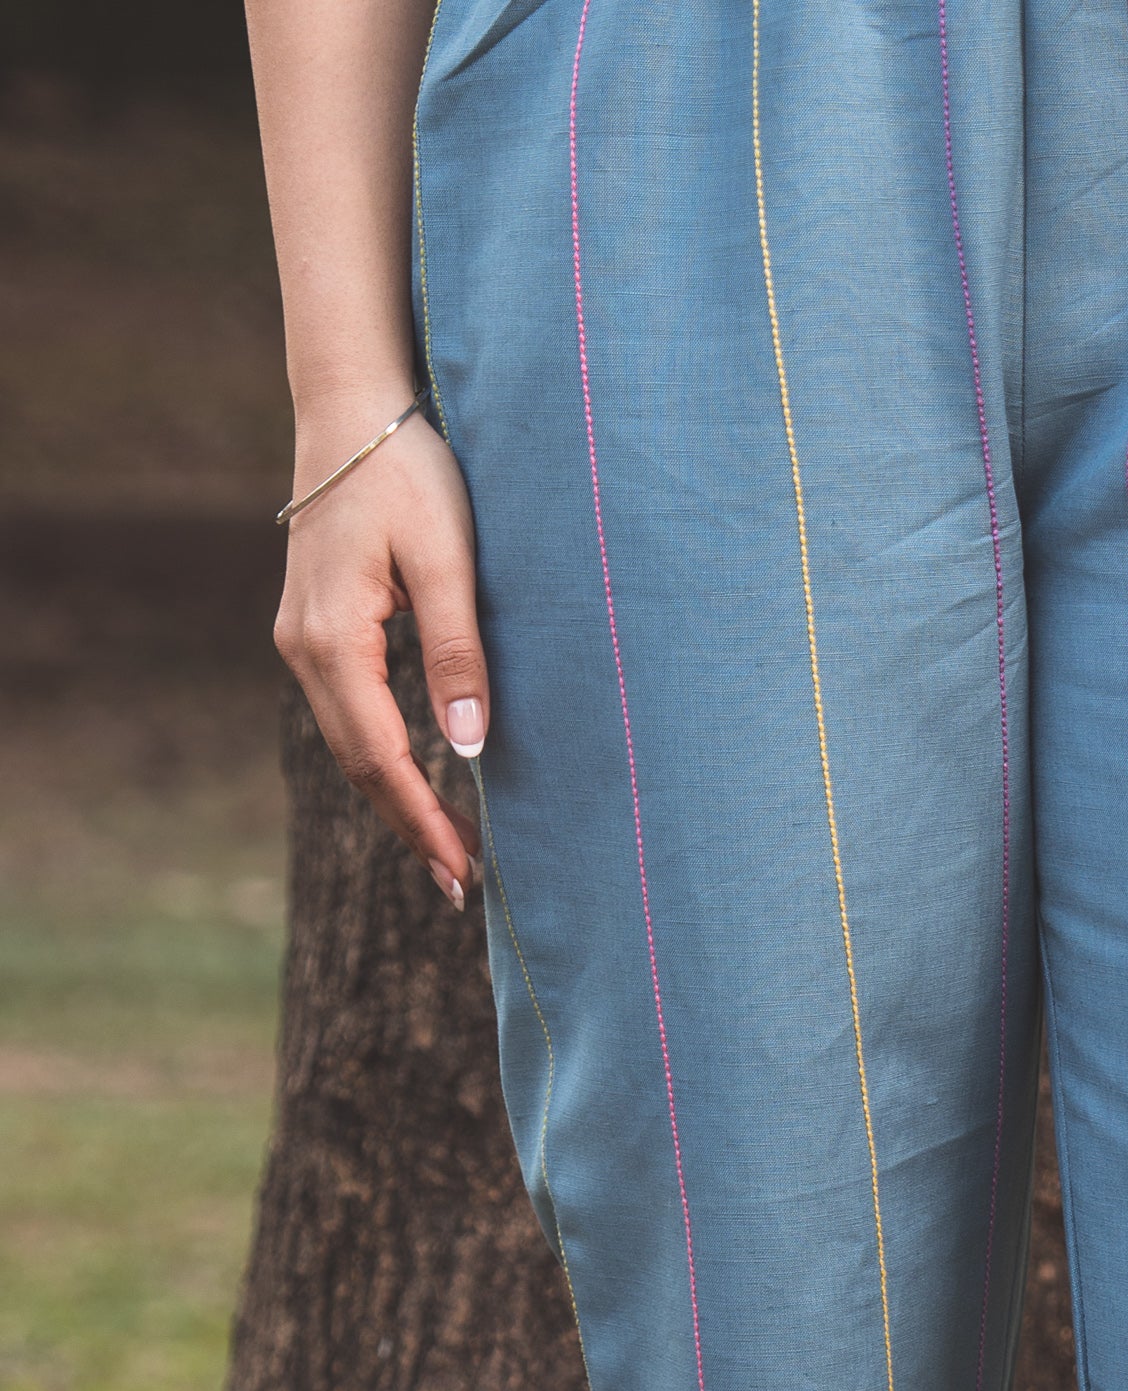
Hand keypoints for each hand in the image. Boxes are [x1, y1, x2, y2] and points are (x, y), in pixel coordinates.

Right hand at [273, 393, 484, 906]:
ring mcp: (301, 641)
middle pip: (357, 765)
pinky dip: (383, 760)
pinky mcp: (315, 631)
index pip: (379, 757)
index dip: (421, 820)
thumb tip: (468, 750)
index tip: (462, 871)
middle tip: (462, 886)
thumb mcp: (449, 559)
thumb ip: (458, 654)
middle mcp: (303, 650)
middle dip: (410, 828)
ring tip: (449, 850)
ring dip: (397, 800)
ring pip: (349, 745)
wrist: (353, 409)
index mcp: (332, 638)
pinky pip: (348, 715)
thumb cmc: (411, 472)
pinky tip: (419, 783)